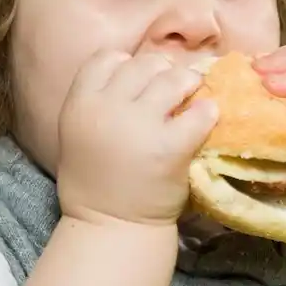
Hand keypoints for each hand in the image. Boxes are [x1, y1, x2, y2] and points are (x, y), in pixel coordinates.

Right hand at [56, 51, 217, 227]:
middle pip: (144, 64)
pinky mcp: (171, 147)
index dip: (126, 64)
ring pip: (173, 79)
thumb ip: (99, 100)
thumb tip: (137, 70)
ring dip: (188, 82)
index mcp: (79, 104)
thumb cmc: (97, 182)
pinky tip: (207, 118)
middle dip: (162, 71)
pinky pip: (199, 113)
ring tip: (193, 92)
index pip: (107, 58)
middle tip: (174, 86)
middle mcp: (107, 109)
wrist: (111, 227)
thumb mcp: (79, 133)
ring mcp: (140, 126)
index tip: (139, 80)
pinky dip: (207, 112)